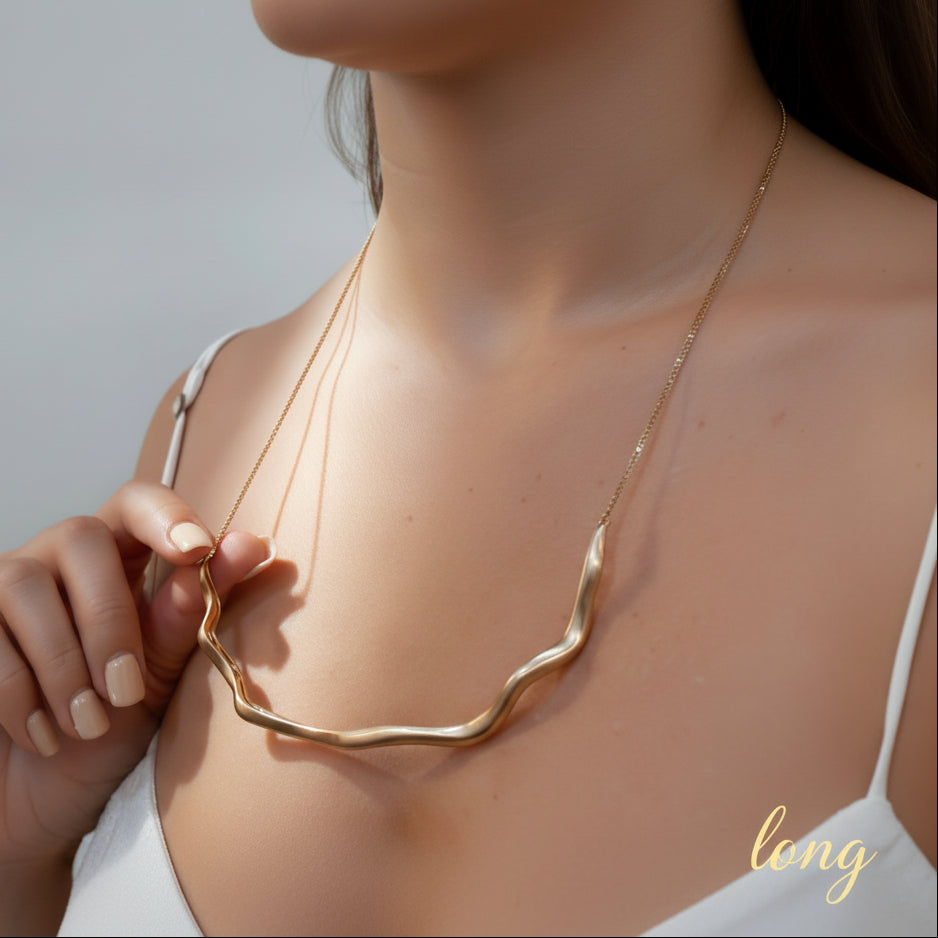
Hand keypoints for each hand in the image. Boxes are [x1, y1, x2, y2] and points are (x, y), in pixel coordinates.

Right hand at [0, 480, 270, 870]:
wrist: (42, 801)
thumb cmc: (109, 730)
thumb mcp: (160, 673)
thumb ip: (192, 610)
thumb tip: (252, 545)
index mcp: (119, 561)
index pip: (138, 502)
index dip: (166, 514)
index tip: (197, 549)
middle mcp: (59, 559)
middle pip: (81, 537)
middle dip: (109, 618)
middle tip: (126, 690)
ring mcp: (4, 588)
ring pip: (25, 584)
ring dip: (64, 663)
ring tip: (89, 723)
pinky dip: (20, 694)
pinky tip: (45, 736)